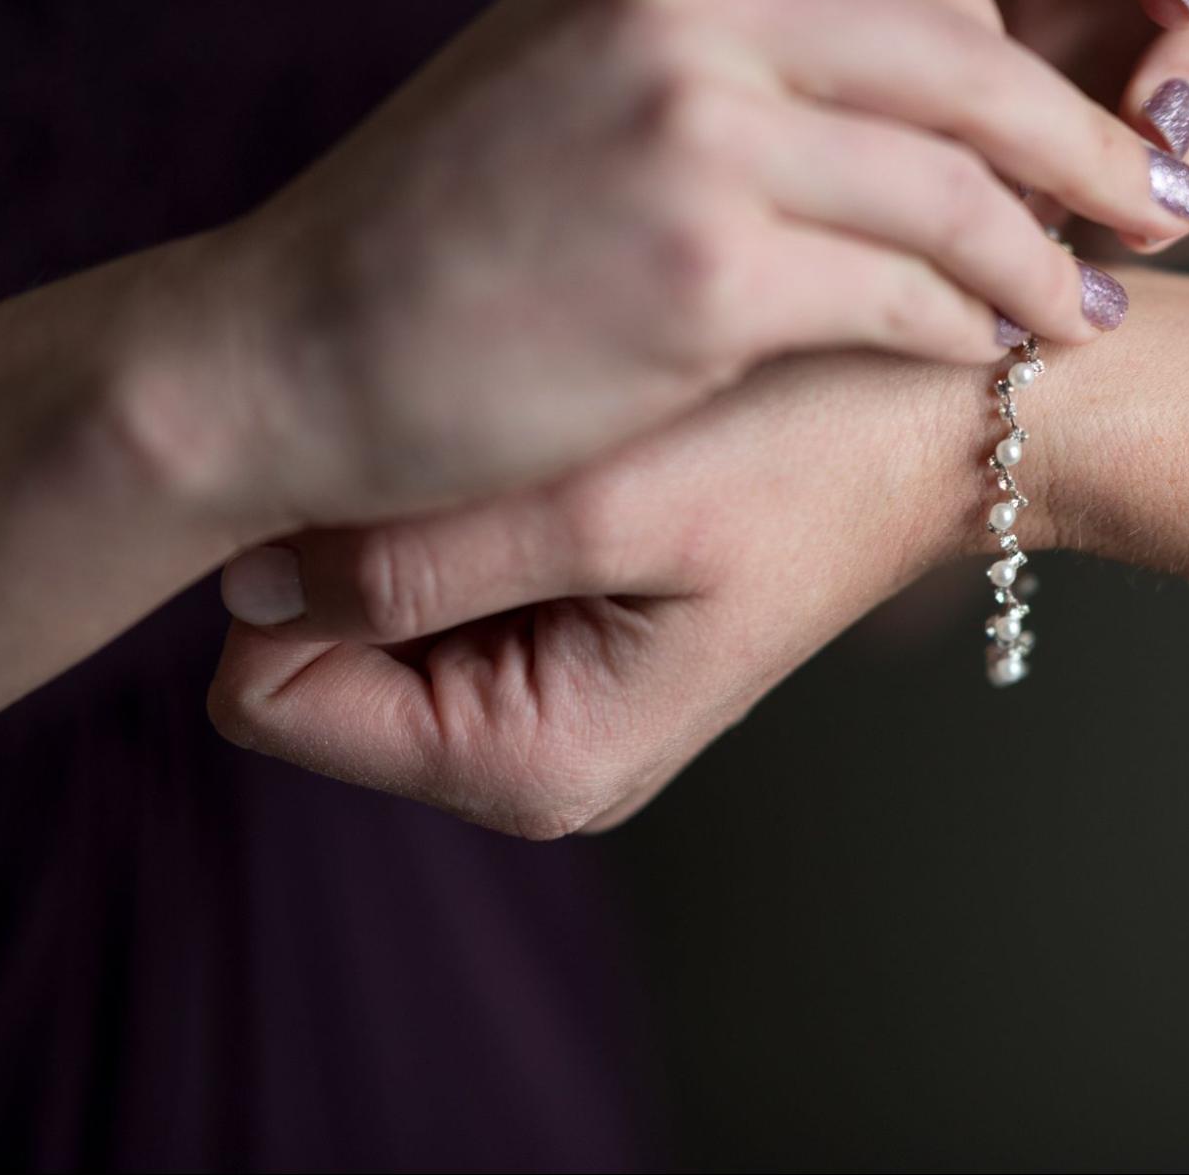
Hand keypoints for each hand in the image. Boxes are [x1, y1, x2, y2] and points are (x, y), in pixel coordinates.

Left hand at [206, 347, 985, 837]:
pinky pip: (445, 586)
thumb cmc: (807, 455)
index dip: (293, 577)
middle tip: (481, 443)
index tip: (385, 467)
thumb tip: (242, 586)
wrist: (946, 426)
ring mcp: (555, 707)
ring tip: (536, 438)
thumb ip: (409, 567)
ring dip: (423, 520)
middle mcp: (535, 763)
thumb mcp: (603, 505)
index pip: (268, 697)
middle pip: (317, 660)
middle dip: (363, 549)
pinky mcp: (575, 645)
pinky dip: (474, 512)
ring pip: (374, 615)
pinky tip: (559, 448)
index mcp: (534, 762)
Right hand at [211, 0, 1188, 537]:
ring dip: (1048, 253)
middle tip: (1158, 206)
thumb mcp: (583, 77)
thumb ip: (740, 54)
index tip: (1071, 134)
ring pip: (959, 182)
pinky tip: (995, 356)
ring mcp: (694, 131)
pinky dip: (970, 327)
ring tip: (1093, 307)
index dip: (1018, 62)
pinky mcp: (703, 271)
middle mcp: (685, 3)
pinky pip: (904, 292)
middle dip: (1085, 144)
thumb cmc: (449, 232)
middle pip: (970, 57)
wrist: (296, 348)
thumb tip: (919, 92)